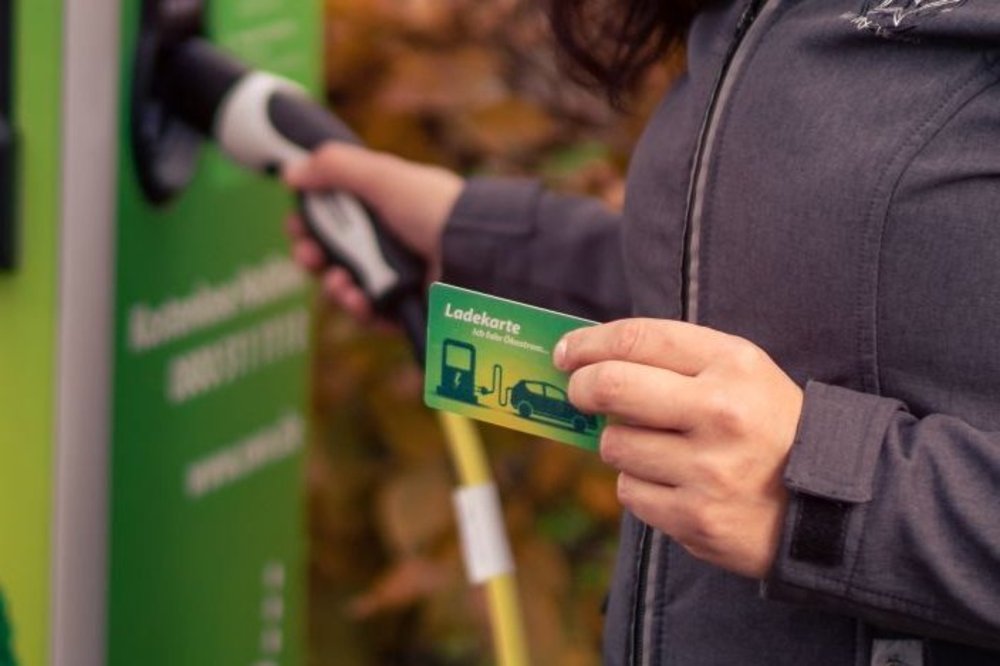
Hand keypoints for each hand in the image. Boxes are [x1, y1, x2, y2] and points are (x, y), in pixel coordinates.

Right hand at [283, 142, 463, 321]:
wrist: (477, 253)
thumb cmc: (437, 208)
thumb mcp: (383, 176)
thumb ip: (336, 168)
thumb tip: (292, 171)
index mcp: (387, 209)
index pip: (337, 216)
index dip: (311, 221)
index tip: (296, 222)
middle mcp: (392, 243)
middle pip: (334, 256)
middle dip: (312, 255)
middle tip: (308, 253)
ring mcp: (399, 279)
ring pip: (346, 288)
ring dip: (332, 285)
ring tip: (339, 280)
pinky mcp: (406, 310)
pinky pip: (369, 315)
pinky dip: (357, 308)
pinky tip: (357, 298)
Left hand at [554, 318, 803, 577]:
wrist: (833, 504)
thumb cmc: (770, 428)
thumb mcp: (743, 374)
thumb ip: (676, 360)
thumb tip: (593, 359)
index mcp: (733, 365)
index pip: (639, 338)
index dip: (589, 343)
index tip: (567, 352)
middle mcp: (720, 412)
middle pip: (611, 387)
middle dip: (582, 388)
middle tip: (579, 392)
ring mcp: (707, 469)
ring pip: (615, 445)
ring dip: (622, 444)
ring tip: (659, 448)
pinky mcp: (695, 517)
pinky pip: (630, 491)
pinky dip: (639, 485)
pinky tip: (673, 483)